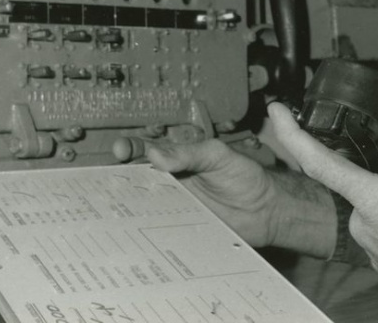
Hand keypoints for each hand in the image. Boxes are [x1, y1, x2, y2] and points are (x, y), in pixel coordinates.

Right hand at [112, 136, 336, 256]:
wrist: (267, 210)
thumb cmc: (246, 177)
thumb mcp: (217, 156)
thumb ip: (189, 153)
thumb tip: (155, 154)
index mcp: (180, 157)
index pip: (147, 149)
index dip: (131, 148)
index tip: (121, 150)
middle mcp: (173, 180)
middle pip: (138, 177)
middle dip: (120, 176)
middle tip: (110, 178)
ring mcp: (174, 205)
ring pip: (142, 203)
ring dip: (126, 204)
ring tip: (112, 205)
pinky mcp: (179, 228)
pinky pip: (155, 228)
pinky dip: (141, 228)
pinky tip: (130, 228)